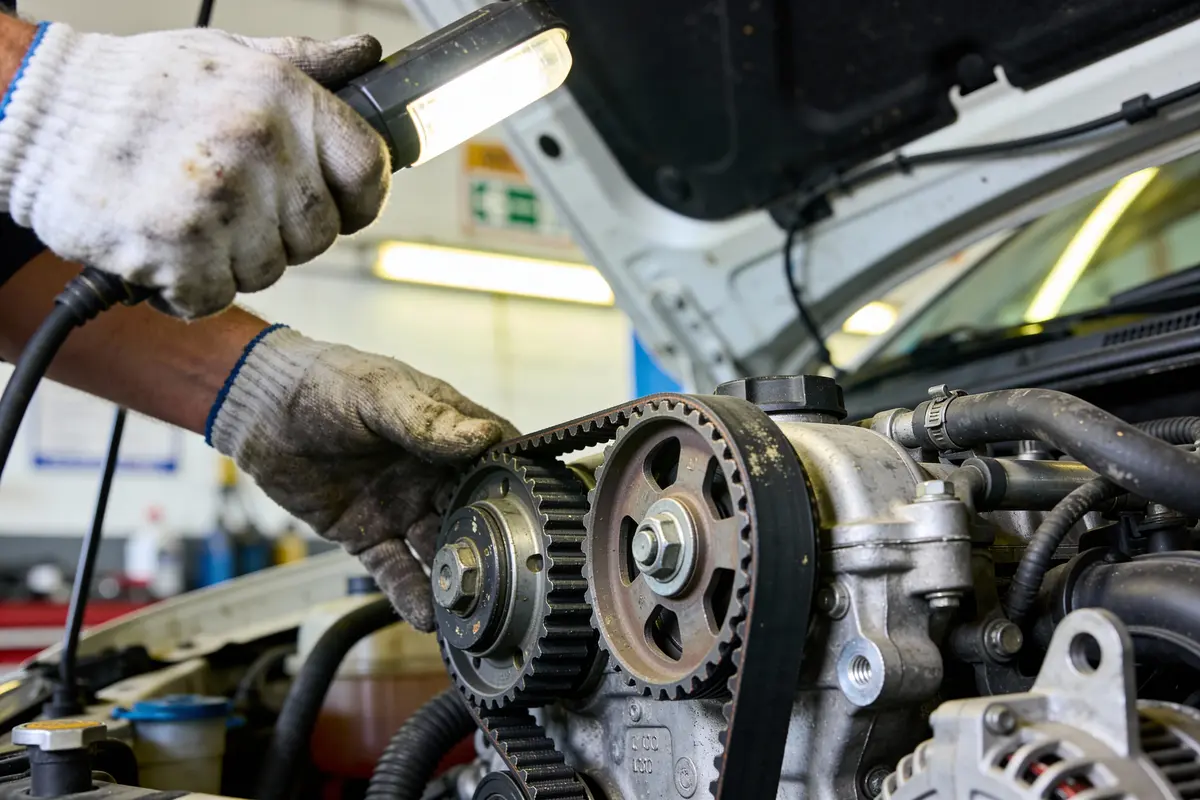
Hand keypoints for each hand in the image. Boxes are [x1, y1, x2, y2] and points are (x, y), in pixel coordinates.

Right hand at [0, 24, 389, 317]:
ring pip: (267, 271)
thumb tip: (366, 56)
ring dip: (230, 259)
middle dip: (280, 232)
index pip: (369, 169)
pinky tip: (160, 245)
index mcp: (284, 95)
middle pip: (318, 234)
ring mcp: (220, 199)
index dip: (356, 199)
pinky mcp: (178, 248)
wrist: (33, 113)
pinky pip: (213, 296)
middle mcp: (259, 144)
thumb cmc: (137, 89)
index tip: (334, 205)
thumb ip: (305, 66)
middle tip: (228, 202)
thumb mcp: (228, 56)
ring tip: (186, 214)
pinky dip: (187, 286)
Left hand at [208, 327, 518, 630]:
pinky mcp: (368, 536)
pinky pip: (396, 570)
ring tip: (471, 604)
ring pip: (439, 549)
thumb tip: (481, 439)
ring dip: (455, 577)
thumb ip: (427, 420)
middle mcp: (433, 474)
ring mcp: (402, 508)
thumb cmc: (323, 382)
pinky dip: (411, 594)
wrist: (259, 410)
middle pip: (475, 514)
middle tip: (507, 573)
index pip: (498, 461)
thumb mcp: (378, 393)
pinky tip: (426, 616)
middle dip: (491, 543)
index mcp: (449, 430)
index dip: (519, 486)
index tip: (537, 514)